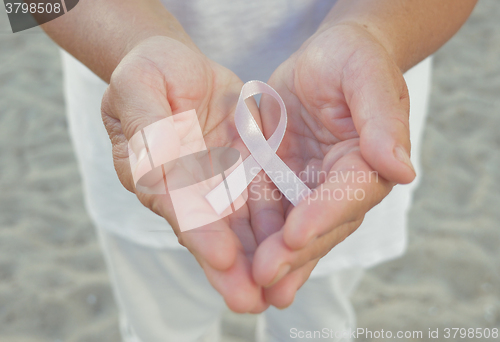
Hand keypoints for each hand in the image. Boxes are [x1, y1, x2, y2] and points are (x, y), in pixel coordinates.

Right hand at [101, 36, 267, 312]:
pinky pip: (260, 204)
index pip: (175, 204)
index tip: (223, 258)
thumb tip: (156, 172)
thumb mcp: (139, 86)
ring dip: (255, 258)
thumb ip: (146, 128)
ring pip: (235, 227)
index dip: (199, 230)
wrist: (179, 68)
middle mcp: (183, 188)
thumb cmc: (151, 72)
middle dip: (227, 268)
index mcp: (152, 170)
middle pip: (206, 231)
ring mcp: (213, 184)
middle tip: (250, 301)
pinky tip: (295, 253)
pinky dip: (275, 230)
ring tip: (277, 293)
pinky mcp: (241, 175)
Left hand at [251, 23, 414, 307]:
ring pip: (294, 229)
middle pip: (321, 223)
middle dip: (295, 252)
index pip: (349, 194)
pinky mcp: (282, 182)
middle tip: (266, 276)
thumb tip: (402, 170)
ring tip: (253, 286)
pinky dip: (255, 237)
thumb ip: (382, 119)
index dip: (323, 215)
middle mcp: (341, 183)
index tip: (296, 236)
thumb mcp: (365, 74)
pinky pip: (268, 213)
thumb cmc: (351, 58)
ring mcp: (310, 187)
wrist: (324, 59)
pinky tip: (237, 260)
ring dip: (275, 258)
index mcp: (368, 161)